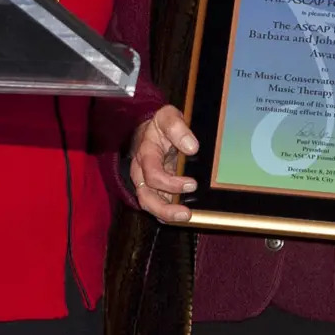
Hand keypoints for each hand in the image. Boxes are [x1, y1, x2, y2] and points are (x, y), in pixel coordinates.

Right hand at [130, 105, 198, 224]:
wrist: (151, 130)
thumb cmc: (160, 125)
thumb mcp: (168, 117)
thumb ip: (178, 128)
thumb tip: (192, 147)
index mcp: (145, 154)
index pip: (152, 174)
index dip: (171, 182)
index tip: (192, 183)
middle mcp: (142, 172)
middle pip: (146, 197)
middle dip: (165, 208)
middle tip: (185, 213)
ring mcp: (147, 183)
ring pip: (150, 205)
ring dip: (166, 214)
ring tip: (186, 218)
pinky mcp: (155, 189)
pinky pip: (157, 206)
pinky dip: (167, 214)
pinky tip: (182, 218)